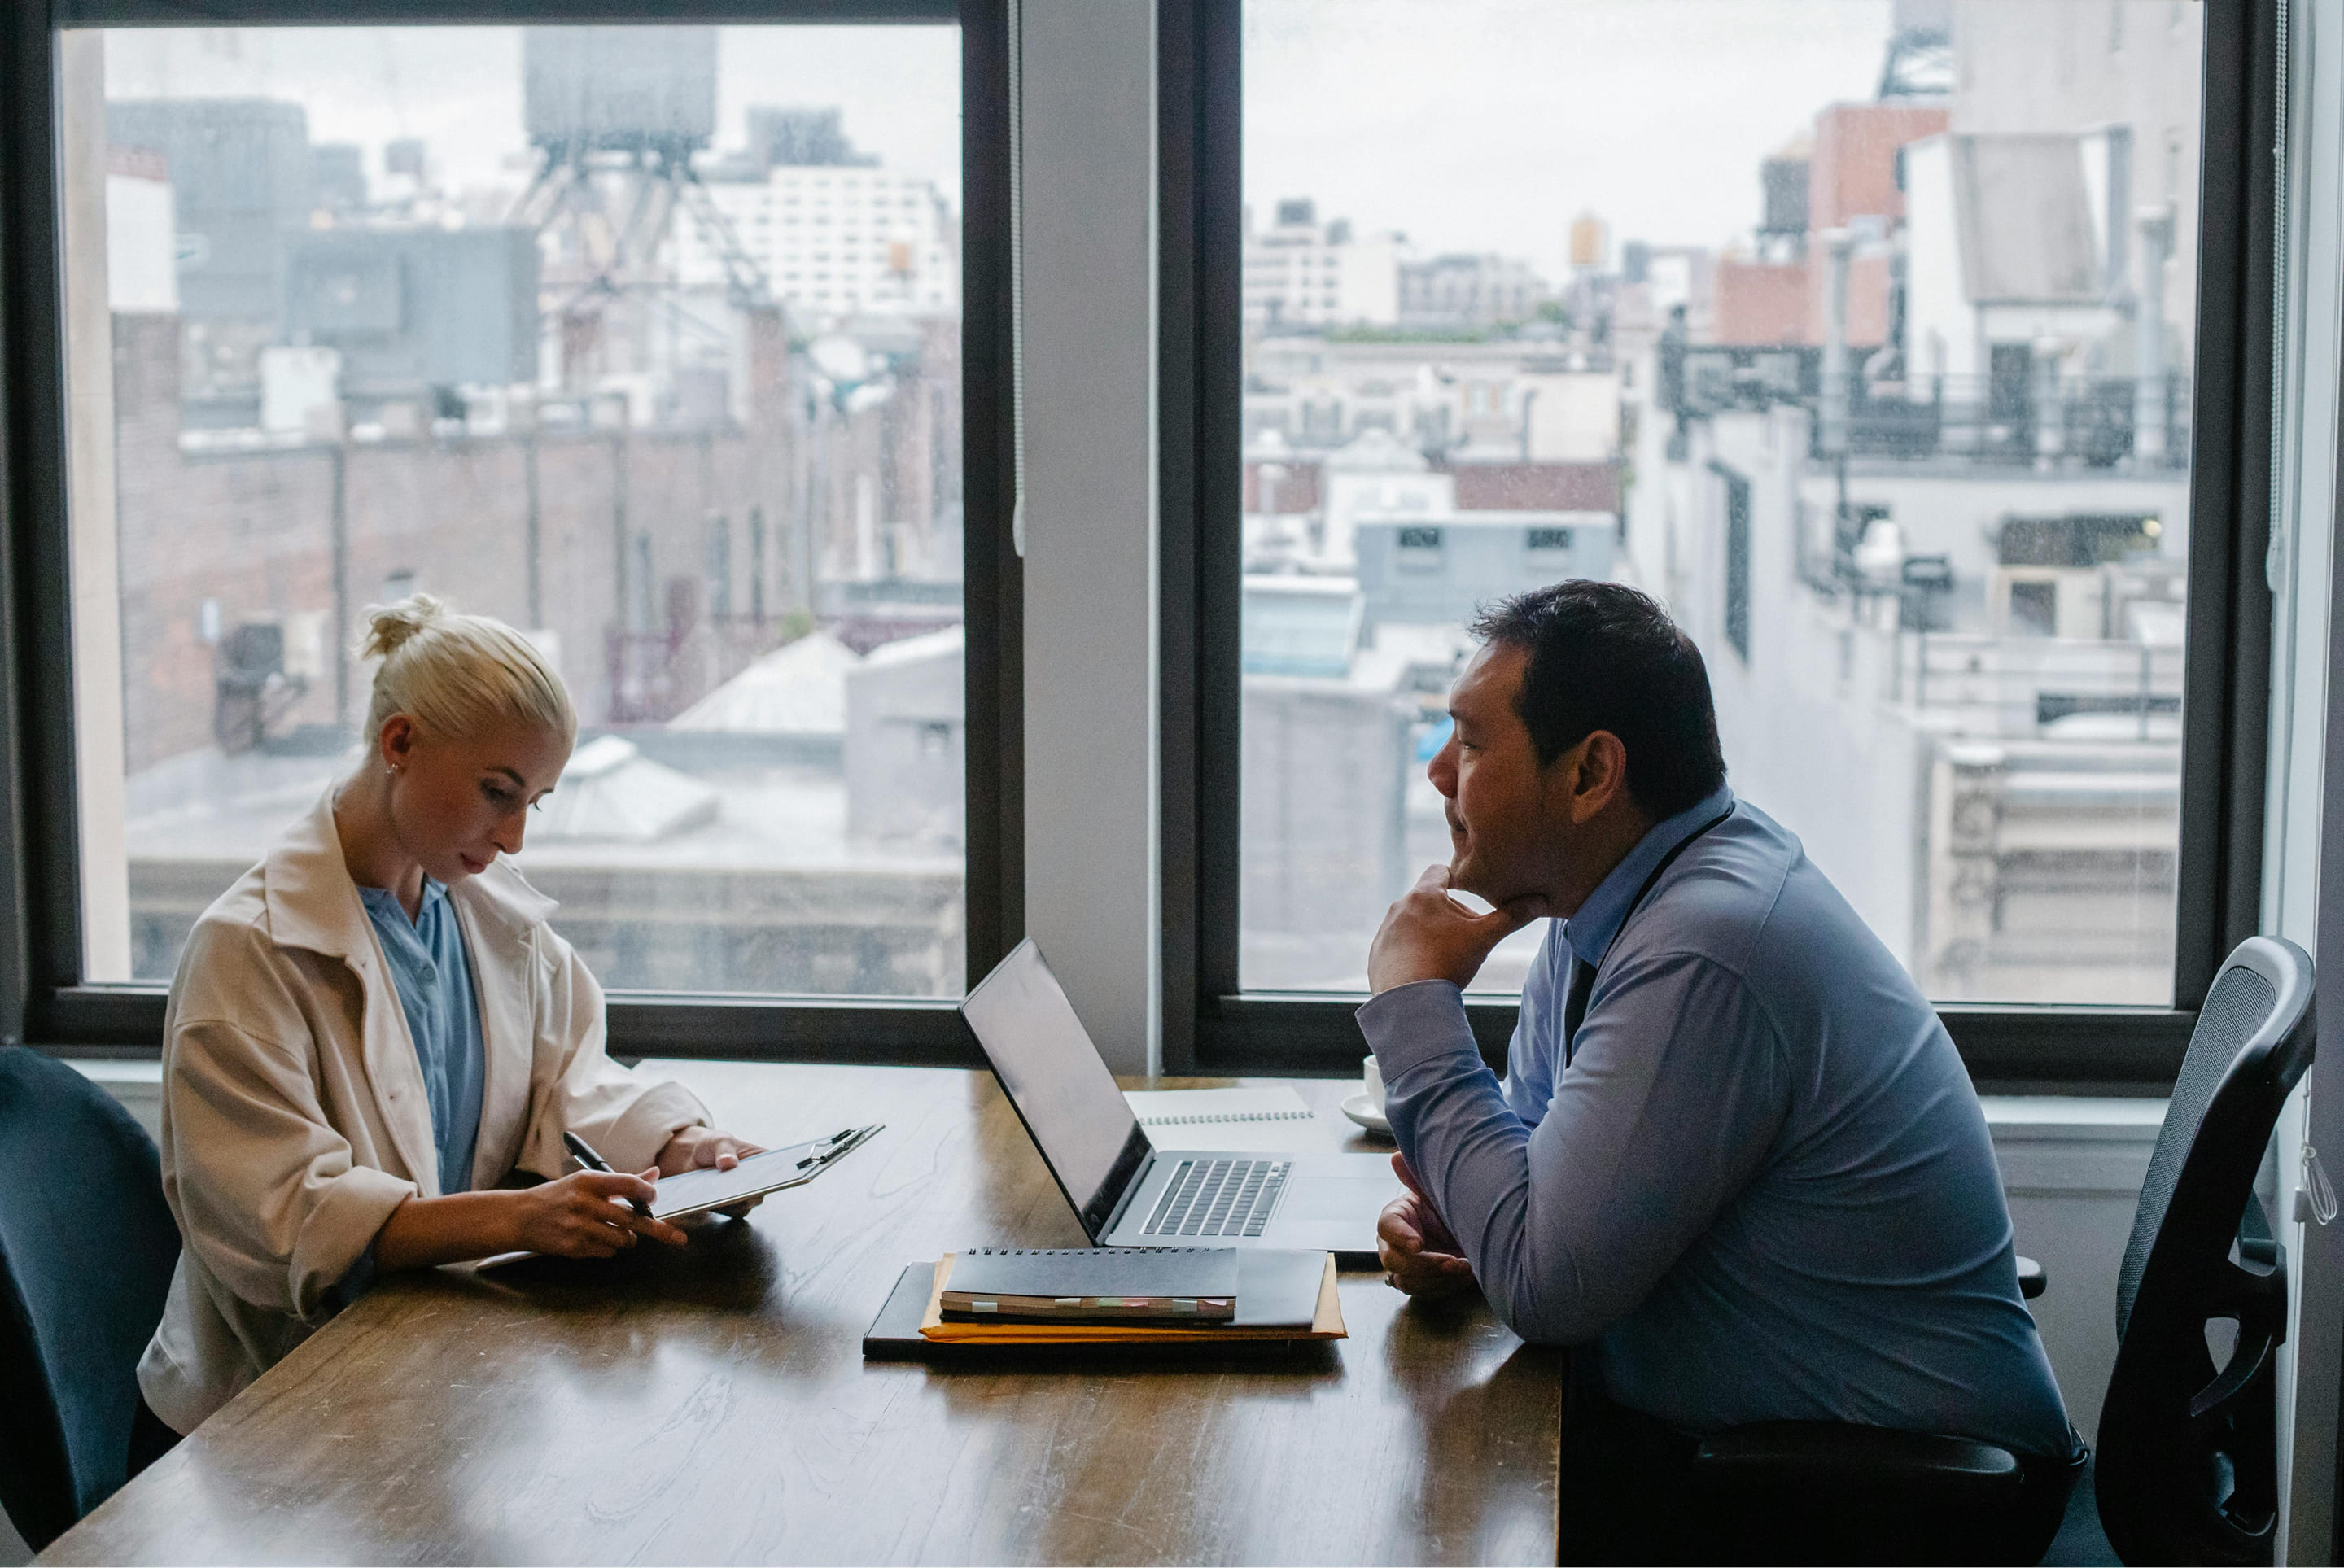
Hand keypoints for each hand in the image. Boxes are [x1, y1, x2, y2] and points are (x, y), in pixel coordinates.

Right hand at [505, 1169, 688, 1257]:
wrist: (520, 1217)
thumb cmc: (558, 1197)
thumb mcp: (586, 1182)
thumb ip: (623, 1182)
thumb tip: (655, 1175)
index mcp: (589, 1181)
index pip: (630, 1185)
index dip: (649, 1194)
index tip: (654, 1199)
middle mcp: (585, 1203)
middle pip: (634, 1219)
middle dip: (659, 1229)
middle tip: (677, 1237)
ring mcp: (579, 1227)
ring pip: (624, 1239)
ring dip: (627, 1238)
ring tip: (616, 1231)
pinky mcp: (574, 1247)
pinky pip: (608, 1252)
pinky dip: (608, 1248)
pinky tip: (595, 1239)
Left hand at [656, 1126, 769, 1218]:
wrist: (692, 1157)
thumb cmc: (712, 1145)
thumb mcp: (718, 1141)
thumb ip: (724, 1150)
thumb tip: (728, 1163)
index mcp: (763, 1160)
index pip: (776, 1170)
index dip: (777, 1176)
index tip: (769, 1179)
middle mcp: (758, 1181)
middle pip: (760, 1192)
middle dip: (749, 1192)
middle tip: (738, 1189)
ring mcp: (745, 1196)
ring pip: (745, 1205)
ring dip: (732, 1202)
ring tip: (718, 1195)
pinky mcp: (730, 1207)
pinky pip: (729, 1211)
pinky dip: (720, 1207)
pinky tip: (709, 1201)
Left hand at [1367, 865, 1543, 993]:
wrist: (1410, 1001)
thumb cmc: (1448, 962)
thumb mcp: (1484, 938)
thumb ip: (1511, 917)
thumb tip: (1539, 901)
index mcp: (1424, 895)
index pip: (1439, 870)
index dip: (1455, 878)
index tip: (1465, 891)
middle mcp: (1399, 907)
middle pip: (1427, 899)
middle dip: (1445, 911)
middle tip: (1463, 934)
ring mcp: (1385, 931)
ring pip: (1410, 923)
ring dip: (1426, 932)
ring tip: (1444, 955)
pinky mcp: (1376, 954)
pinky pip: (1396, 946)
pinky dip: (1410, 953)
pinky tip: (1424, 970)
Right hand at [1377, 1152, 1477, 1298]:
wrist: (1469, 1228)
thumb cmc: (1448, 1206)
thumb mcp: (1436, 1191)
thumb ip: (1416, 1177)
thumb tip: (1397, 1156)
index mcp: (1395, 1216)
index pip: (1386, 1226)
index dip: (1399, 1236)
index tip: (1417, 1244)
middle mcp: (1393, 1243)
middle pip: (1392, 1260)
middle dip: (1423, 1264)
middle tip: (1452, 1262)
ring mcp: (1404, 1266)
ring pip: (1406, 1280)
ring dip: (1435, 1279)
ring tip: (1465, 1268)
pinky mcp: (1419, 1283)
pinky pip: (1423, 1292)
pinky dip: (1443, 1287)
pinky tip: (1463, 1276)